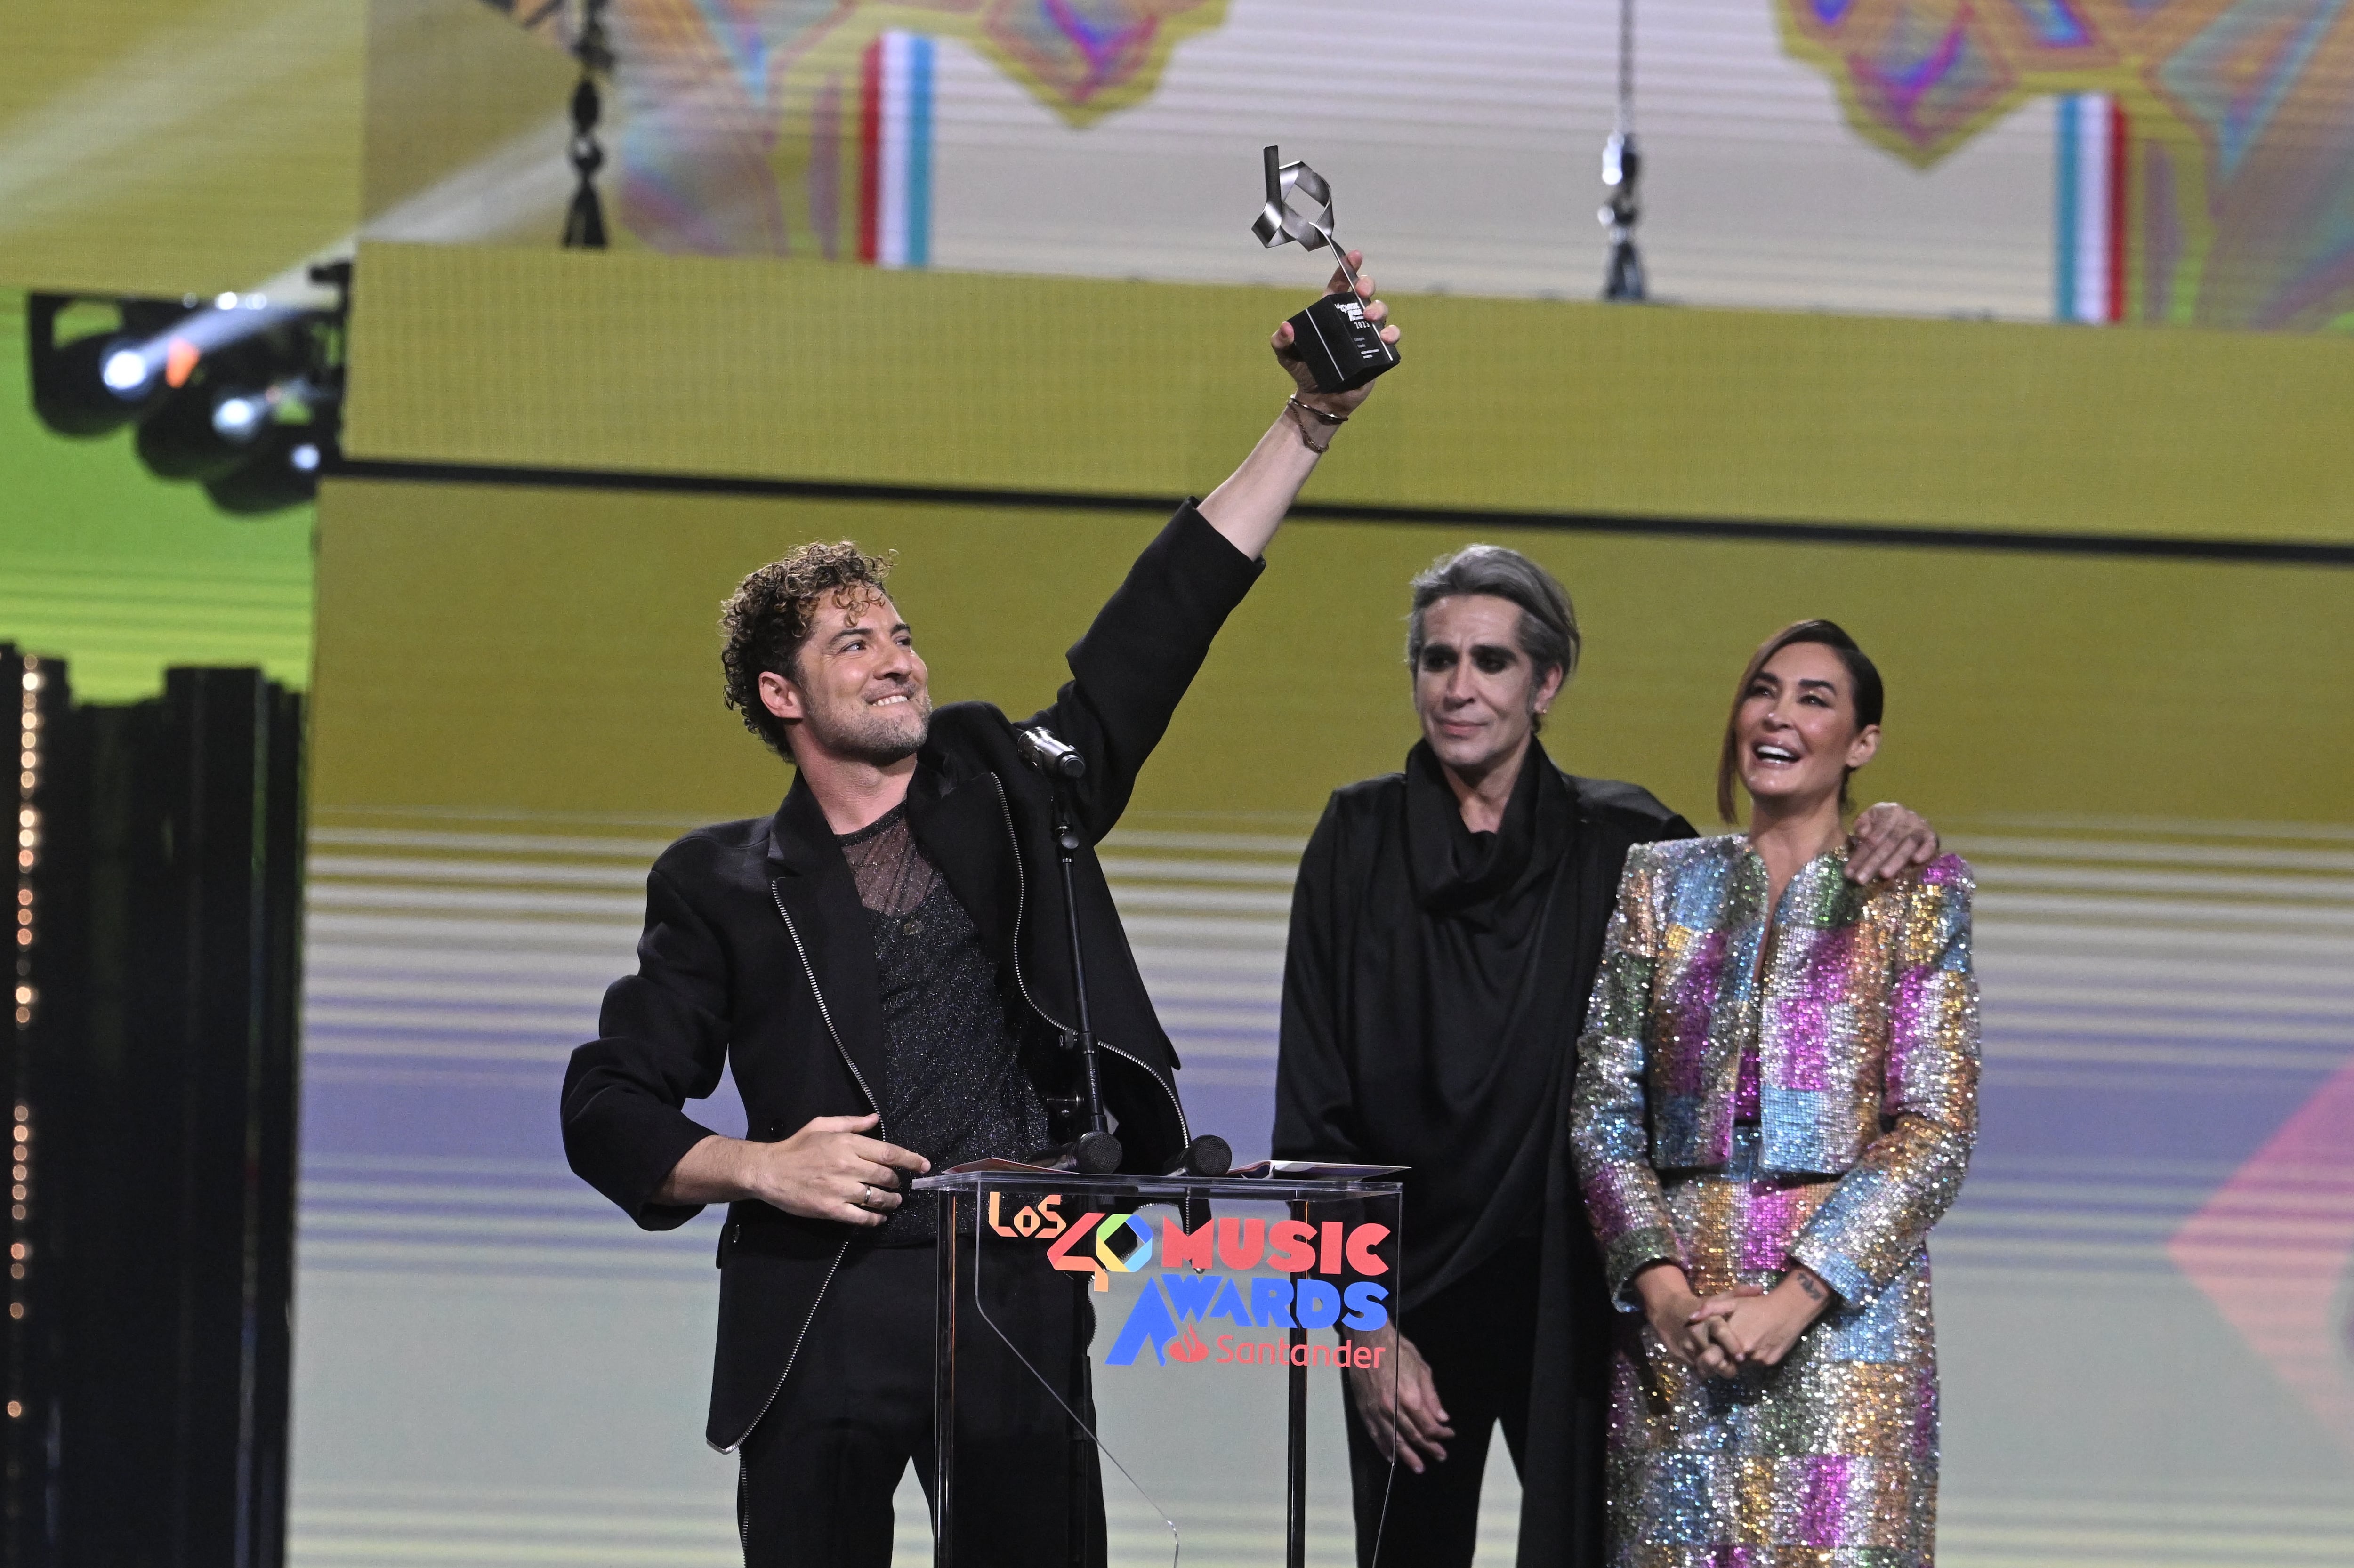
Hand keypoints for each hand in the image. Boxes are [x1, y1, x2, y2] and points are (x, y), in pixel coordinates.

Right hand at [737, 1114, 929, 1227]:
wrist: (769, 1171)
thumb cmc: (796, 1147)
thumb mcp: (823, 1125)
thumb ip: (852, 1123)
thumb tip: (875, 1119)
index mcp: (847, 1144)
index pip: (888, 1152)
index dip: (910, 1159)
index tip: (924, 1165)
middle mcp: (847, 1166)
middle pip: (886, 1176)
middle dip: (898, 1182)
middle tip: (899, 1185)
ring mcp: (839, 1189)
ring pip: (877, 1197)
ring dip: (890, 1201)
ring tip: (894, 1202)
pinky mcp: (830, 1209)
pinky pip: (861, 1217)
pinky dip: (874, 1219)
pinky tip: (879, 1218)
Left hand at [1271, 250, 1398, 419]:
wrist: (1318, 398)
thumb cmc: (1303, 370)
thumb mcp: (1285, 354)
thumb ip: (1280, 339)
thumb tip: (1286, 327)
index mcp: (1330, 312)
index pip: (1341, 284)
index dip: (1348, 268)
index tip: (1353, 255)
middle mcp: (1351, 319)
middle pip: (1364, 292)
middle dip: (1366, 284)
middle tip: (1361, 291)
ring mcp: (1366, 335)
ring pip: (1380, 312)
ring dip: (1378, 309)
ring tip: (1369, 318)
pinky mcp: (1378, 354)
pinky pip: (1390, 339)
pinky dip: (1392, 335)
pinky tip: (1386, 337)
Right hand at [1345, 1323, 1453, 1472]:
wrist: (1367, 1339)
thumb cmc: (1397, 1350)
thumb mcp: (1422, 1368)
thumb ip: (1432, 1396)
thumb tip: (1442, 1418)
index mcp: (1410, 1397)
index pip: (1428, 1425)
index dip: (1441, 1434)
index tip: (1449, 1435)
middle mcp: (1392, 1408)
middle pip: (1413, 1436)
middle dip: (1428, 1448)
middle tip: (1440, 1456)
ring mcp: (1376, 1411)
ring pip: (1394, 1440)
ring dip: (1408, 1455)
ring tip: (1418, 1467)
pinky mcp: (1364, 1410)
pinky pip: (1375, 1434)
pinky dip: (1384, 1448)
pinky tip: (1392, 1457)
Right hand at [1633, 1263, 1756, 1378]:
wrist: (1668, 1312)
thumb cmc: (1700, 1305)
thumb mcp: (1717, 1299)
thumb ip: (1738, 1294)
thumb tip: (1760, 1288)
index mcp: (1707, 1318)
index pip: (1719, 1331)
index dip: (1731, 1345)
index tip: (1742, 1356)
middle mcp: (1696, 1333)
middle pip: (1712, 1355)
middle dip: (1726, 1364)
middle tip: (1736, 1367)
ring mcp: (1687, 1347)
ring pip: (1705, 1366)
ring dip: (1717, 1369)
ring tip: (1728, 1368)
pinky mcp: (1682, 1358)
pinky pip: (1698, 1369)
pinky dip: (1708, 1370)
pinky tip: (1715, 1367)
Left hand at [1686, 1267, 1834, 1367]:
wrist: (1789, 1309)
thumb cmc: (1758, 1304)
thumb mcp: (1733, 1302)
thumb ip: (1710, 1310)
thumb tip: (1690, 1318)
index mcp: (1733, 1338)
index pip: (1714, 1356)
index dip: (1709, 1356)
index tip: (1707, 1354)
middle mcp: (1745, 1353)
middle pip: (1728, 1362)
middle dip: (1724, 1358)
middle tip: (1725, 1348)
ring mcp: (1759, 1359)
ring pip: (1742, 1365)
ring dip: (1739, 1358)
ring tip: (1742, 1343)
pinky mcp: (1770, 1362)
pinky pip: (1756, 1364)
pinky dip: (1752, 1357)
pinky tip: (1756, 1343)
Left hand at [1846, 802, 1938, 882]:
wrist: (1908, 816)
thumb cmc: (1884, 822)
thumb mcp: (1870, 818)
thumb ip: (1862, 824)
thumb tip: (1862, 834)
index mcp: (1889, 812)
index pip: (1872, 837)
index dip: (1860, 855)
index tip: (1849, 872)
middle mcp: (1906, 818)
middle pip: (1888, 843)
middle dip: (1873, 862)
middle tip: (1861, 879)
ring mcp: (1920, 826)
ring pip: (1906, 845)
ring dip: (1895, 861)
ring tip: (1883, 875)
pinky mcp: (1931, 836)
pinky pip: (1930, 844)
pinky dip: (1924, 851)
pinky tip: (1916, 861)